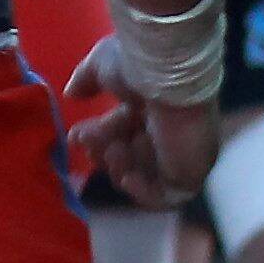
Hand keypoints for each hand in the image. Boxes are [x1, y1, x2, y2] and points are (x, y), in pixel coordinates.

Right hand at [64, 38, 218, 206]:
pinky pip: (165, 197)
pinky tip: (128, 176)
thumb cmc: (138, 66)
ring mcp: (183, 155)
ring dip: (118, 167)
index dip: (99, 137)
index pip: (125, 132)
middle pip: (130, 157)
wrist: (168, 75)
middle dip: (102, 152)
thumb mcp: (102, 65)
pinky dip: (142, 191)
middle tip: (86, 141)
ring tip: (114, 149)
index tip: (76, 134)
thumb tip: (72, 93)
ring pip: (142, 176)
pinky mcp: (192, 173)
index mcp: (155, 108)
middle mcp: (171, 132)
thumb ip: (86, 80)